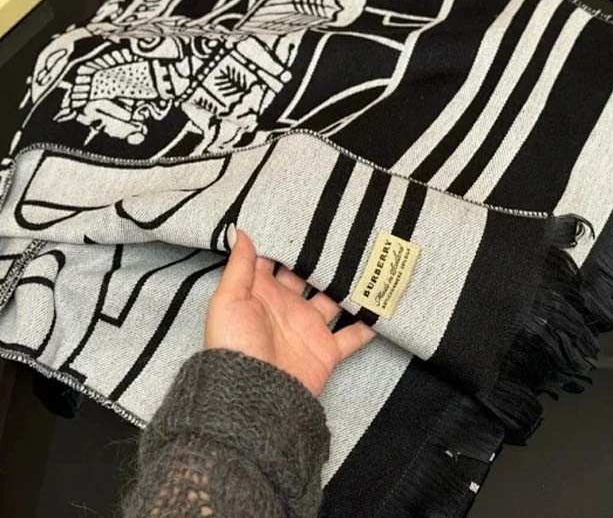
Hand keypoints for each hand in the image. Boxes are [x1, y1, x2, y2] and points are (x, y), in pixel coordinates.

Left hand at [205, 226, 375, 395]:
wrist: (253, 396)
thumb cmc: (233, 345)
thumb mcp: (228, 299)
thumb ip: (240, 266)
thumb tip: (240, 230)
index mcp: (261, 292)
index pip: (274, 260)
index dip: (285, 241)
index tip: (303, 216)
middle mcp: (287, 306)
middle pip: (308, 276)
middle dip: (321, 258)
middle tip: (342, 231)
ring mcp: (309, 327)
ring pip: (334, 300)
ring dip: (348, 285)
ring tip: (369, 260)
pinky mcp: (326, 349)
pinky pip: (353, 335)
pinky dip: (368, 324)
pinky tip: (384, 305)